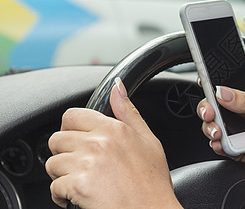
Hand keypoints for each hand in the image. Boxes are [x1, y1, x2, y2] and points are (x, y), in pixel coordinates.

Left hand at [46, 78, 181, 208]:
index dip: (71, 129)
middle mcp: (98, 143)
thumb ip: (128, 112)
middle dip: (65, 153)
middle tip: (81, 165)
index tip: (77, 141)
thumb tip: (118, 86)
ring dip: (62, 175)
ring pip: (52, 163)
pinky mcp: (78, 185)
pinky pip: (54, 187)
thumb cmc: (152, 182)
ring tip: (81, 182)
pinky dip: (62, 196)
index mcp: (114, 129)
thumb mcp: (149, 140)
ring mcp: (87, 164)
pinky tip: (78, 197)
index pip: (72, 116)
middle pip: (57, 139)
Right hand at [197, 78, 244, 188]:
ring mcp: (242, 130)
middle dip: (208, 108)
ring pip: (216, 125)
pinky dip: (218, 145)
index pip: (232, 83)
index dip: (217, 84)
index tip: (205, 84)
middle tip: (210, 112)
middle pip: (217, 105)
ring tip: (218, 132)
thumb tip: (223, 93)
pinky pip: (222, 145)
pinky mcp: (239, 148)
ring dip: (212, 128)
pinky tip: (221, 144)